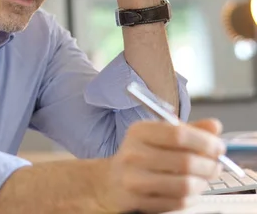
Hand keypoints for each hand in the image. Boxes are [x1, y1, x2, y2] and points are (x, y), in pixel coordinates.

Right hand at [96, 119, 224, 213]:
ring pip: (184, 185)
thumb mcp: (158, 135)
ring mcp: (134, 179)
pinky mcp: (137, 200)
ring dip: (202, 183)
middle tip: (215, 166)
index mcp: (139, 132)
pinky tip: (189, 191)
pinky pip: (176, 202)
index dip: (205, 141)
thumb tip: (214, 127)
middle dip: (209, 166)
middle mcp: (134, 154)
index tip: (218, 147)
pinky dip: (191, 198)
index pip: (178, 134)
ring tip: (203, 179)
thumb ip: (188, 130)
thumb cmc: (140, 155)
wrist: (109, 180)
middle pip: (185, 161)